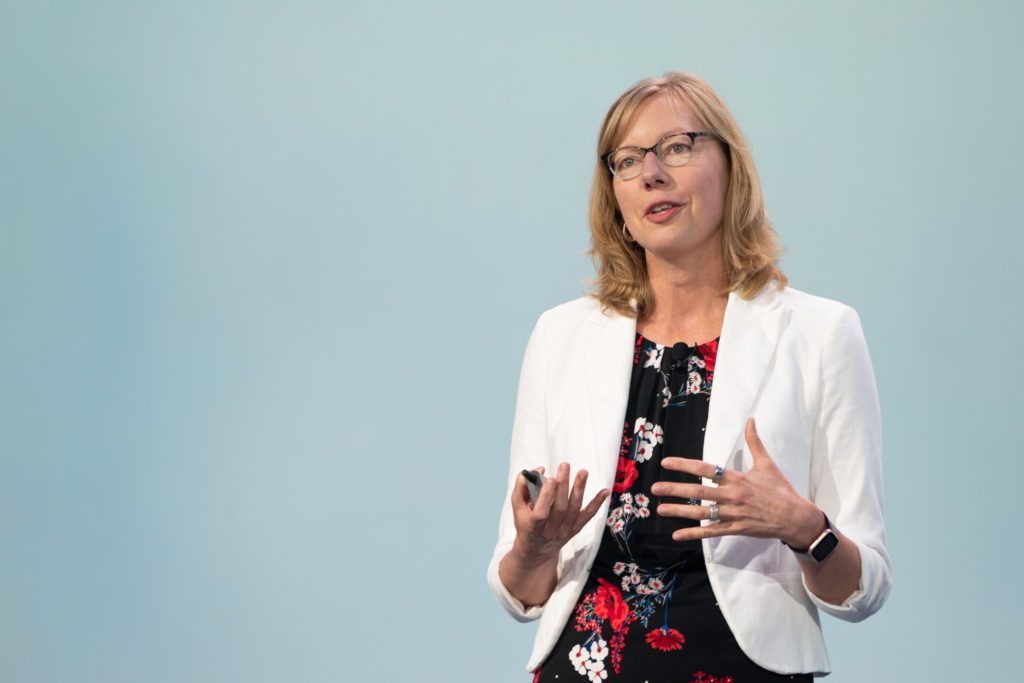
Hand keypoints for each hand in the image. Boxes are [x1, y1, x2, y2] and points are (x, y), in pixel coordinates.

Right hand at [510, 462, 609, 560]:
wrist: (536, 550)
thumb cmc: (525, 523)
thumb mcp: (517, 507)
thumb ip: (522, 487)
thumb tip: (540, 468)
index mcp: (532, 527)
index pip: (540, 513)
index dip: (546, 497)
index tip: (550, 479)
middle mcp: (550, 531)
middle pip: (560, 508)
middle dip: (563, 486)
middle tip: (564, 466)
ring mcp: (564, 532)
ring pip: (574, 510)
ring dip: (579, 489)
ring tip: (583, 472)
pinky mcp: (575, 530)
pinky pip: (587, 516)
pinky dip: (597, 503)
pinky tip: (605, 491)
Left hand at [651, 418, 823, 546]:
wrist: (796, 517)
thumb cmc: (780, 489)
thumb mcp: (767, 463)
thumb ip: (755, 442)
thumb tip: (751, 420)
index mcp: (737, 478)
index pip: (705, 469)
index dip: (684, 465)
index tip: (666, 463)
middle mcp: (732, 495)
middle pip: (698, 491)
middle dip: (674, 489)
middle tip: (654, 488)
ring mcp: (733, 514)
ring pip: (701, 512)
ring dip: (679, 511)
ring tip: (660, 509)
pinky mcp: (735, 529)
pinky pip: (711, 532)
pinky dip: (694, 534)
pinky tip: (677, 535)